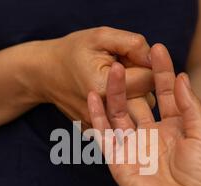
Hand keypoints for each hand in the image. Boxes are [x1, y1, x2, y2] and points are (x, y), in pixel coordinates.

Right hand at [38, 27, 154, 126]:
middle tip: (120, 71)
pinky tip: (108, 97)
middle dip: (141, 83)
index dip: (146, 64)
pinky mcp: (97, 133)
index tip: (130, 58)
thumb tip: (155, 59)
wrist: (45, 73)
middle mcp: (103, 113)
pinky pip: (124, 121)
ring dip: (134, 97)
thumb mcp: (100, 37)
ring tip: (113, 83)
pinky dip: (122, 109)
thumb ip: (133, 44)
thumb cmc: (73, 51)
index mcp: (105, 89)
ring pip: (137, 113)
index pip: (149, 80)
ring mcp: (99, 126)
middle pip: (147, 100)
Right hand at [87, 43, 200, 185]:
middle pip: (139, 100)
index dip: (163, 71)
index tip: (158, 49)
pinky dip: (97, 117)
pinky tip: (93, 96)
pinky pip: (104, 135)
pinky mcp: (119, 160)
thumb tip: (182, 77)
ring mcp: (135, 146)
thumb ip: (192, 107)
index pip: (167, 93)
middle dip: (133, 79)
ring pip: (119, 113)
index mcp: (176, 128)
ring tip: (110, 70)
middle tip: (127, 57)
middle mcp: (153, 134)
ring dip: (114, 92)